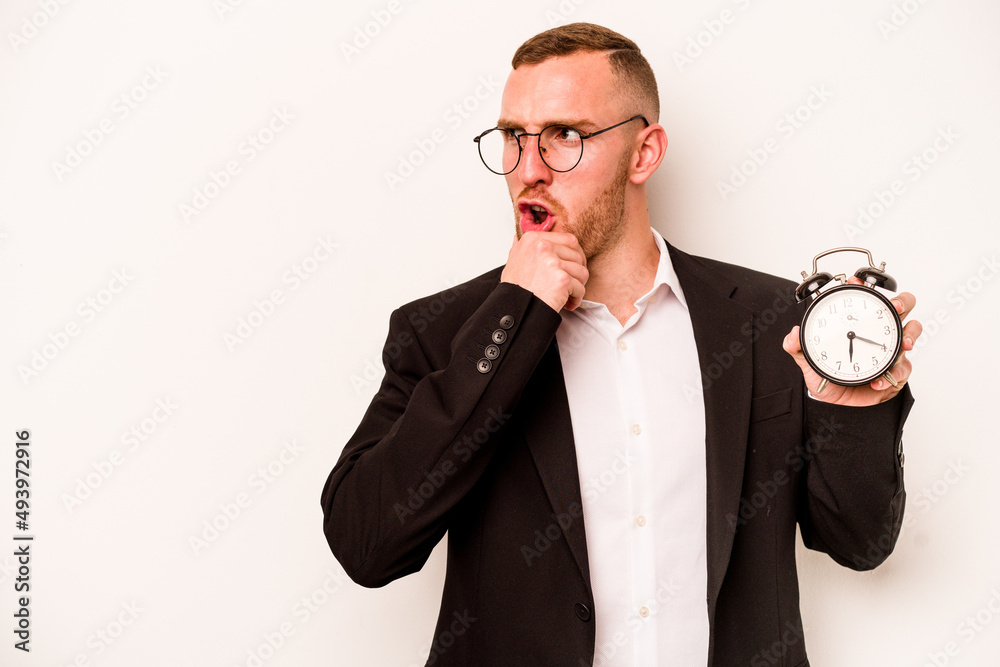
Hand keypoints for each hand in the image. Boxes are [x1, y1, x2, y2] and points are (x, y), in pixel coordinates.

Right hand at [500, 232, 588, 311]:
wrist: (515, 309)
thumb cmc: (515, 288)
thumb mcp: (513, 261)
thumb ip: (521, 247)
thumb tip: (520, 237)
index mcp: (533, 239)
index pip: (569, 239)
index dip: (575, 254)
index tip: (573, 265)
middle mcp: (543, 247)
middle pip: (578, 255)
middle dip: (578, 271)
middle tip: (572, 282)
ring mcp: (554, 263)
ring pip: (582, 272)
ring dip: (578, 285)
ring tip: (567, 294)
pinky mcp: (562, 279)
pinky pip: (580, 288)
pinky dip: (576, 298)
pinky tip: (567, 303)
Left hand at [782, 277, 922, 405]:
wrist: (838, 405)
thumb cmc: (829, 378)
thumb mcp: (810, 362)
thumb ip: (798, 348)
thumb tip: (793, 334)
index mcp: (858, 325)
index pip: (866, 299)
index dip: (864, 285)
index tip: (856, 280)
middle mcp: (878, 333)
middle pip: (901, 308)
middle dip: (902, 302)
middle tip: (895, 306)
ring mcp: (890, 350)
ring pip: (911, 333)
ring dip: (909, 335)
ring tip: (902, 343)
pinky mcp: (897, 371)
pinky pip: (903, 368)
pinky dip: (892, 374)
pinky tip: (879, 380)